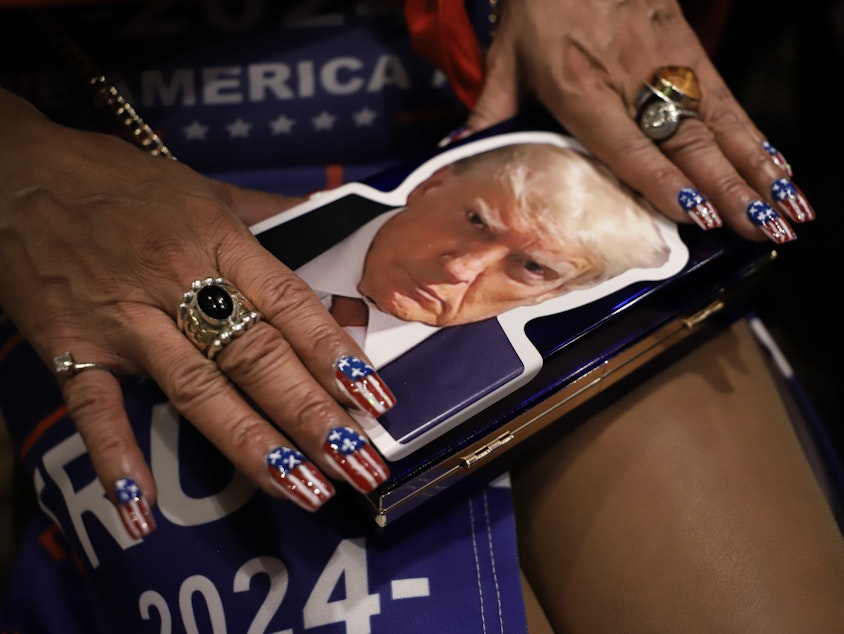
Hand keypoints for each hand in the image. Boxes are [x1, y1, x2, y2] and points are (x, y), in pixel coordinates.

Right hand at [0, 89, 392, 530]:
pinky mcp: (72, 345)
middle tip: (359, 464)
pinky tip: (141, 514)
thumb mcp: (205, 188)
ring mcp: (124, 318)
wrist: (19, 175)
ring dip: (251, 445)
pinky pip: (94, 408)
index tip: (375, 397)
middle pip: (256, 357)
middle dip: (312, 415)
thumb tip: (332, 219)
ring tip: (303, 490)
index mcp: (218, 242)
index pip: (290, 304)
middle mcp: (178, 281)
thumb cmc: (121, 183)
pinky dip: (116, 459)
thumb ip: (270, 213)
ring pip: (196, 390)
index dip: (335, 352)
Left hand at [465, 0, 813, 242]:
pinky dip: (757, 136)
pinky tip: (779, 167)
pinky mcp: (690, 49)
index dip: (663, 181)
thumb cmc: (539, 7)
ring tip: (786, 211)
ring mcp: (668, 64)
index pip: (628, 145)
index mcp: (581, 89)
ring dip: (756, 170)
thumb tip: (452, 159)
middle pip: (687, 141)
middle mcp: (631, 80)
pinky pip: (730, 99)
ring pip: (720, 123)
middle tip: (758, 230)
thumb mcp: (505, 61)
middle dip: (728, 190)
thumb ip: (487, 115)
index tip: (696, 216)